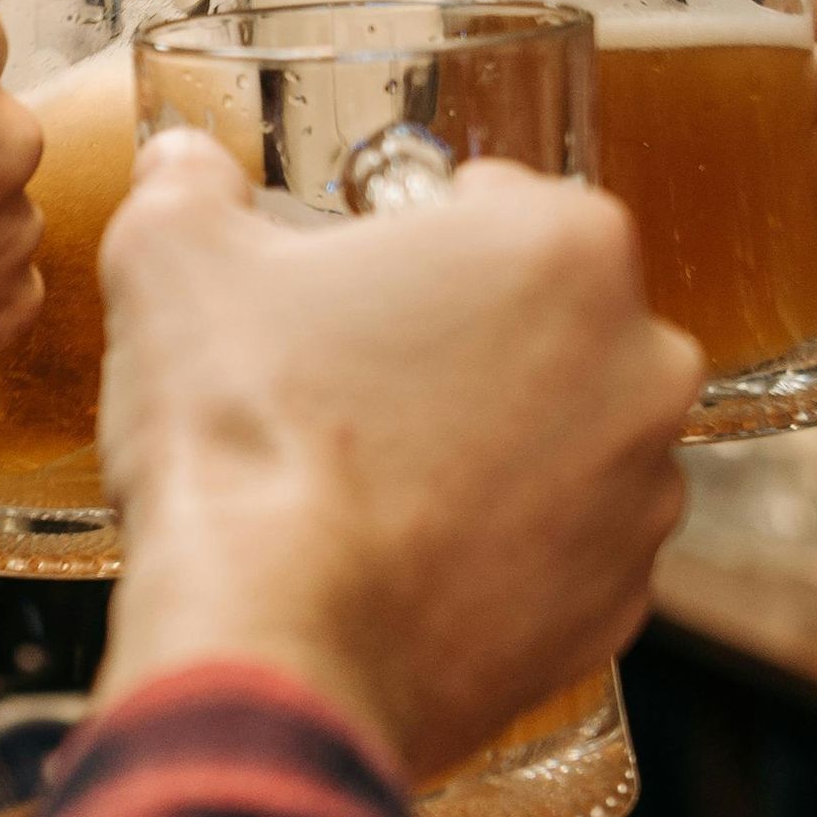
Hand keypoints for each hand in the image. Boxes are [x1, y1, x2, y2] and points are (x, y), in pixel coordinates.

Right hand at [95, 135, 702, 780]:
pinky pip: (559, 546)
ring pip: (562, 435)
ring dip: (489, 443)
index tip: (356, 279)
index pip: (498, 202)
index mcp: (566, 246)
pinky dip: (497, 546)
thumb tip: (186, 167)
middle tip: (355, 377)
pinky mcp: (618, 606)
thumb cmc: (247, 439)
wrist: (270, 648)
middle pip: (546, 319)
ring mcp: (640, 496)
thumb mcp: (175, 260)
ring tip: (372, 476)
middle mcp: (641, 365)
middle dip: (464, 340)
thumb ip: (191, 187)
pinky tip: (403, 553)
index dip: (412, 235)